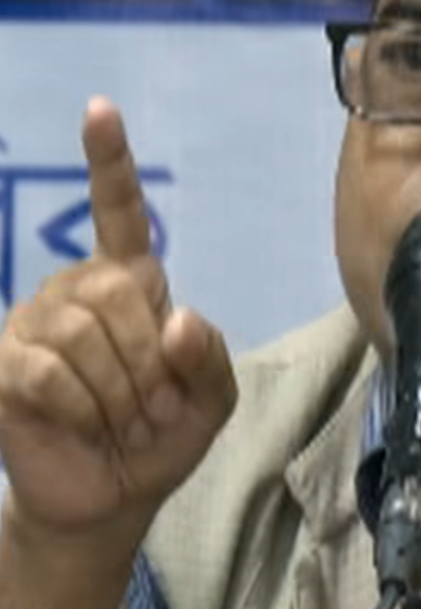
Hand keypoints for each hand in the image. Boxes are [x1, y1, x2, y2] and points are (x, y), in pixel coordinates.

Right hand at [0, 99, 236, 605]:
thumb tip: (177, 320)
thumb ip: (211, 358)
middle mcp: (74, 290)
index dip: (109, 162)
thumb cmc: (159, 440)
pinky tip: (81, 425)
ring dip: (118, 394)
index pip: (119, 212)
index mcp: (128, 283)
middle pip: (119, 294)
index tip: (100, 109)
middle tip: (150, 407)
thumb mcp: (211, 401)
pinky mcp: (4, 364)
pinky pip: (49, 371)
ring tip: (119, 421)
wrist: (110, 499)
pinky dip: (81, 408)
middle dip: (149, 365)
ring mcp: (32, 323)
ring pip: (85, 336)